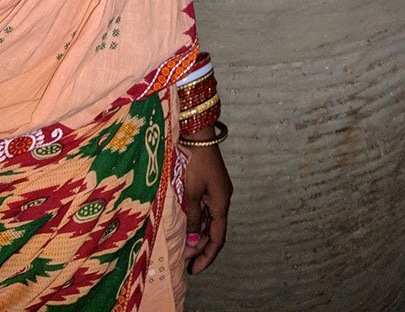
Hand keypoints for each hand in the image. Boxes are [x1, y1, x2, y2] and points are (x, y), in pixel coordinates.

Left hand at [182, 133, 231, 274]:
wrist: (197, 133)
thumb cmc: (194, 162)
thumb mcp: (191, 193)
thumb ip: (193, 218)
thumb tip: (194, 242)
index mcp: (221, 203)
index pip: (217, 238)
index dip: (207, 256)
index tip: (195, 270)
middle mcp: (222, 199)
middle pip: (214, 230)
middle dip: (201, 248)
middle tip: (185, 263)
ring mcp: (217, 191)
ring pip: (209, 220)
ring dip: (198, 234)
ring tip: (183, 248)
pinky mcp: (209, 183)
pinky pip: (205, 208)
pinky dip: (197, 220)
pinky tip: (186, 226)